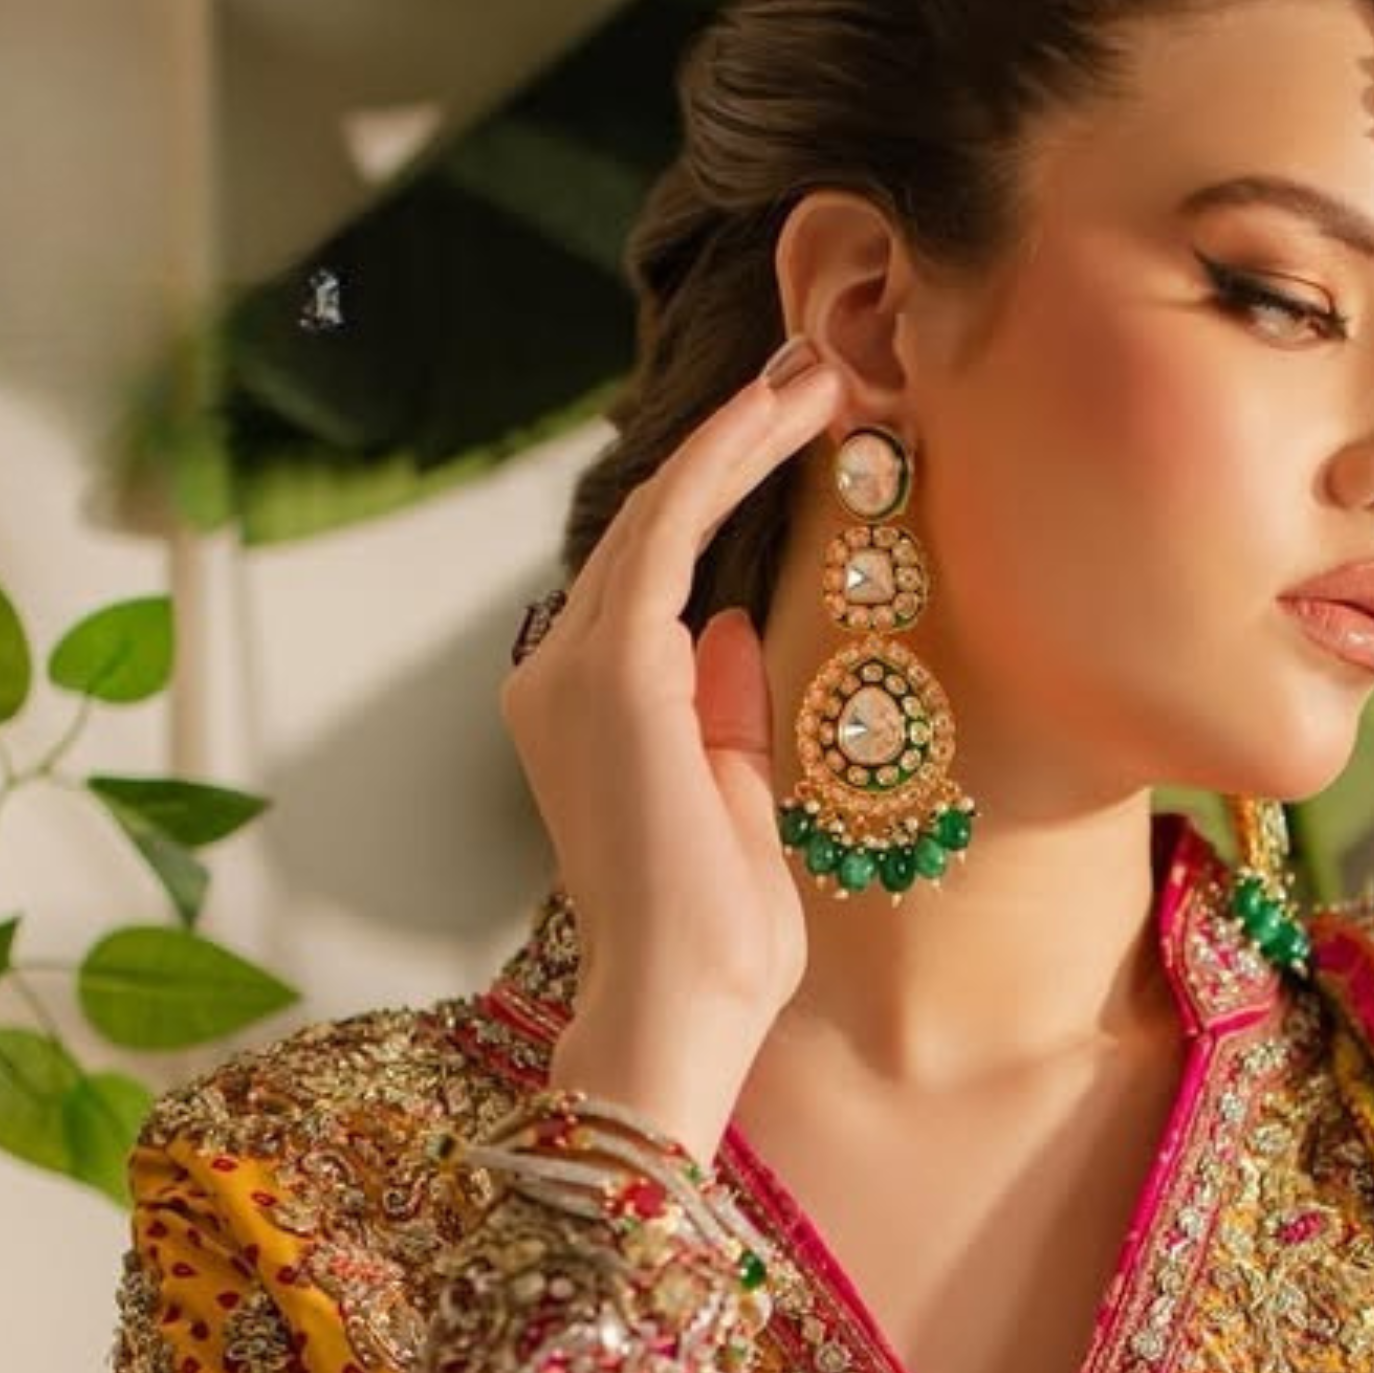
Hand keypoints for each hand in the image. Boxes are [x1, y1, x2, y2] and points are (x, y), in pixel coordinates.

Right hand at [503, 340, 845, 1154]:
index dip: (717, 492)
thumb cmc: (714, 938)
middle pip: (646, 525)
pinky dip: (726, 462)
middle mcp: (554, 677)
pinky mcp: (613, 668)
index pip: (648, 576)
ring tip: (818, 371)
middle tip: (816, 370)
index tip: (791, 429)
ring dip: (740, 433)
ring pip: (658, 510)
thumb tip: (721, 627)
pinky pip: (671, 529)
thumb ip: (716, 713)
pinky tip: (783, 413)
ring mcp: (572, 668)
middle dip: (733, 440)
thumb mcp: (731, 802)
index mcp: (579, 714)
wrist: (681, 1003)